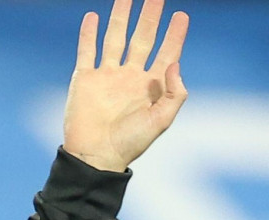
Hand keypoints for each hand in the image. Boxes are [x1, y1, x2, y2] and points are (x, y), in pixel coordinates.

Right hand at [62, 0, 188, 171]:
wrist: (96, 155)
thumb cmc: (131, 143)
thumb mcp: (161, 121)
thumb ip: (174, 93)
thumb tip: (176, 63)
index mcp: (152, 87)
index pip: (167, 53)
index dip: (175, 35)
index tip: (182, 15)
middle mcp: (131, 77)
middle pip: (142, 39)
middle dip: (150, 17)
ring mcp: (108, 76)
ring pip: (116, 38)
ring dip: (120, 17)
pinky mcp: (86, 78)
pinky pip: (88, 50)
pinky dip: (89, 33)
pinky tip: (94, 16)